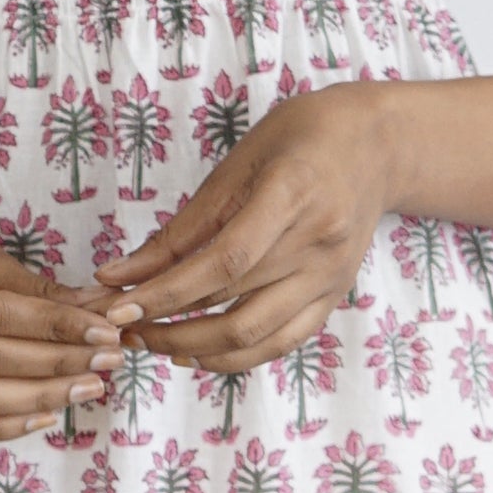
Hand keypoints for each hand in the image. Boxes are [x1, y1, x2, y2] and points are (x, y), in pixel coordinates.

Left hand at [90, 84, 392, 372]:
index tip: (116, 302)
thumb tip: (125, 272)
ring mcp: (330, 278)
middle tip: (117, 324)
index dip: (166, 290)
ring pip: (255, 336)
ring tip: (148, 339)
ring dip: (193, 348)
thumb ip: (187, 223)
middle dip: (166, 322)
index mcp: (292, 194)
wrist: (376, 145)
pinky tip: (195, 351)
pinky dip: (234, 357)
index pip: (223, 261)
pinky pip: (280, 343)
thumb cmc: (301, 135)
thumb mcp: (240, 160)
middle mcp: (318, 244)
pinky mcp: (333, 298)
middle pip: (234, 303)